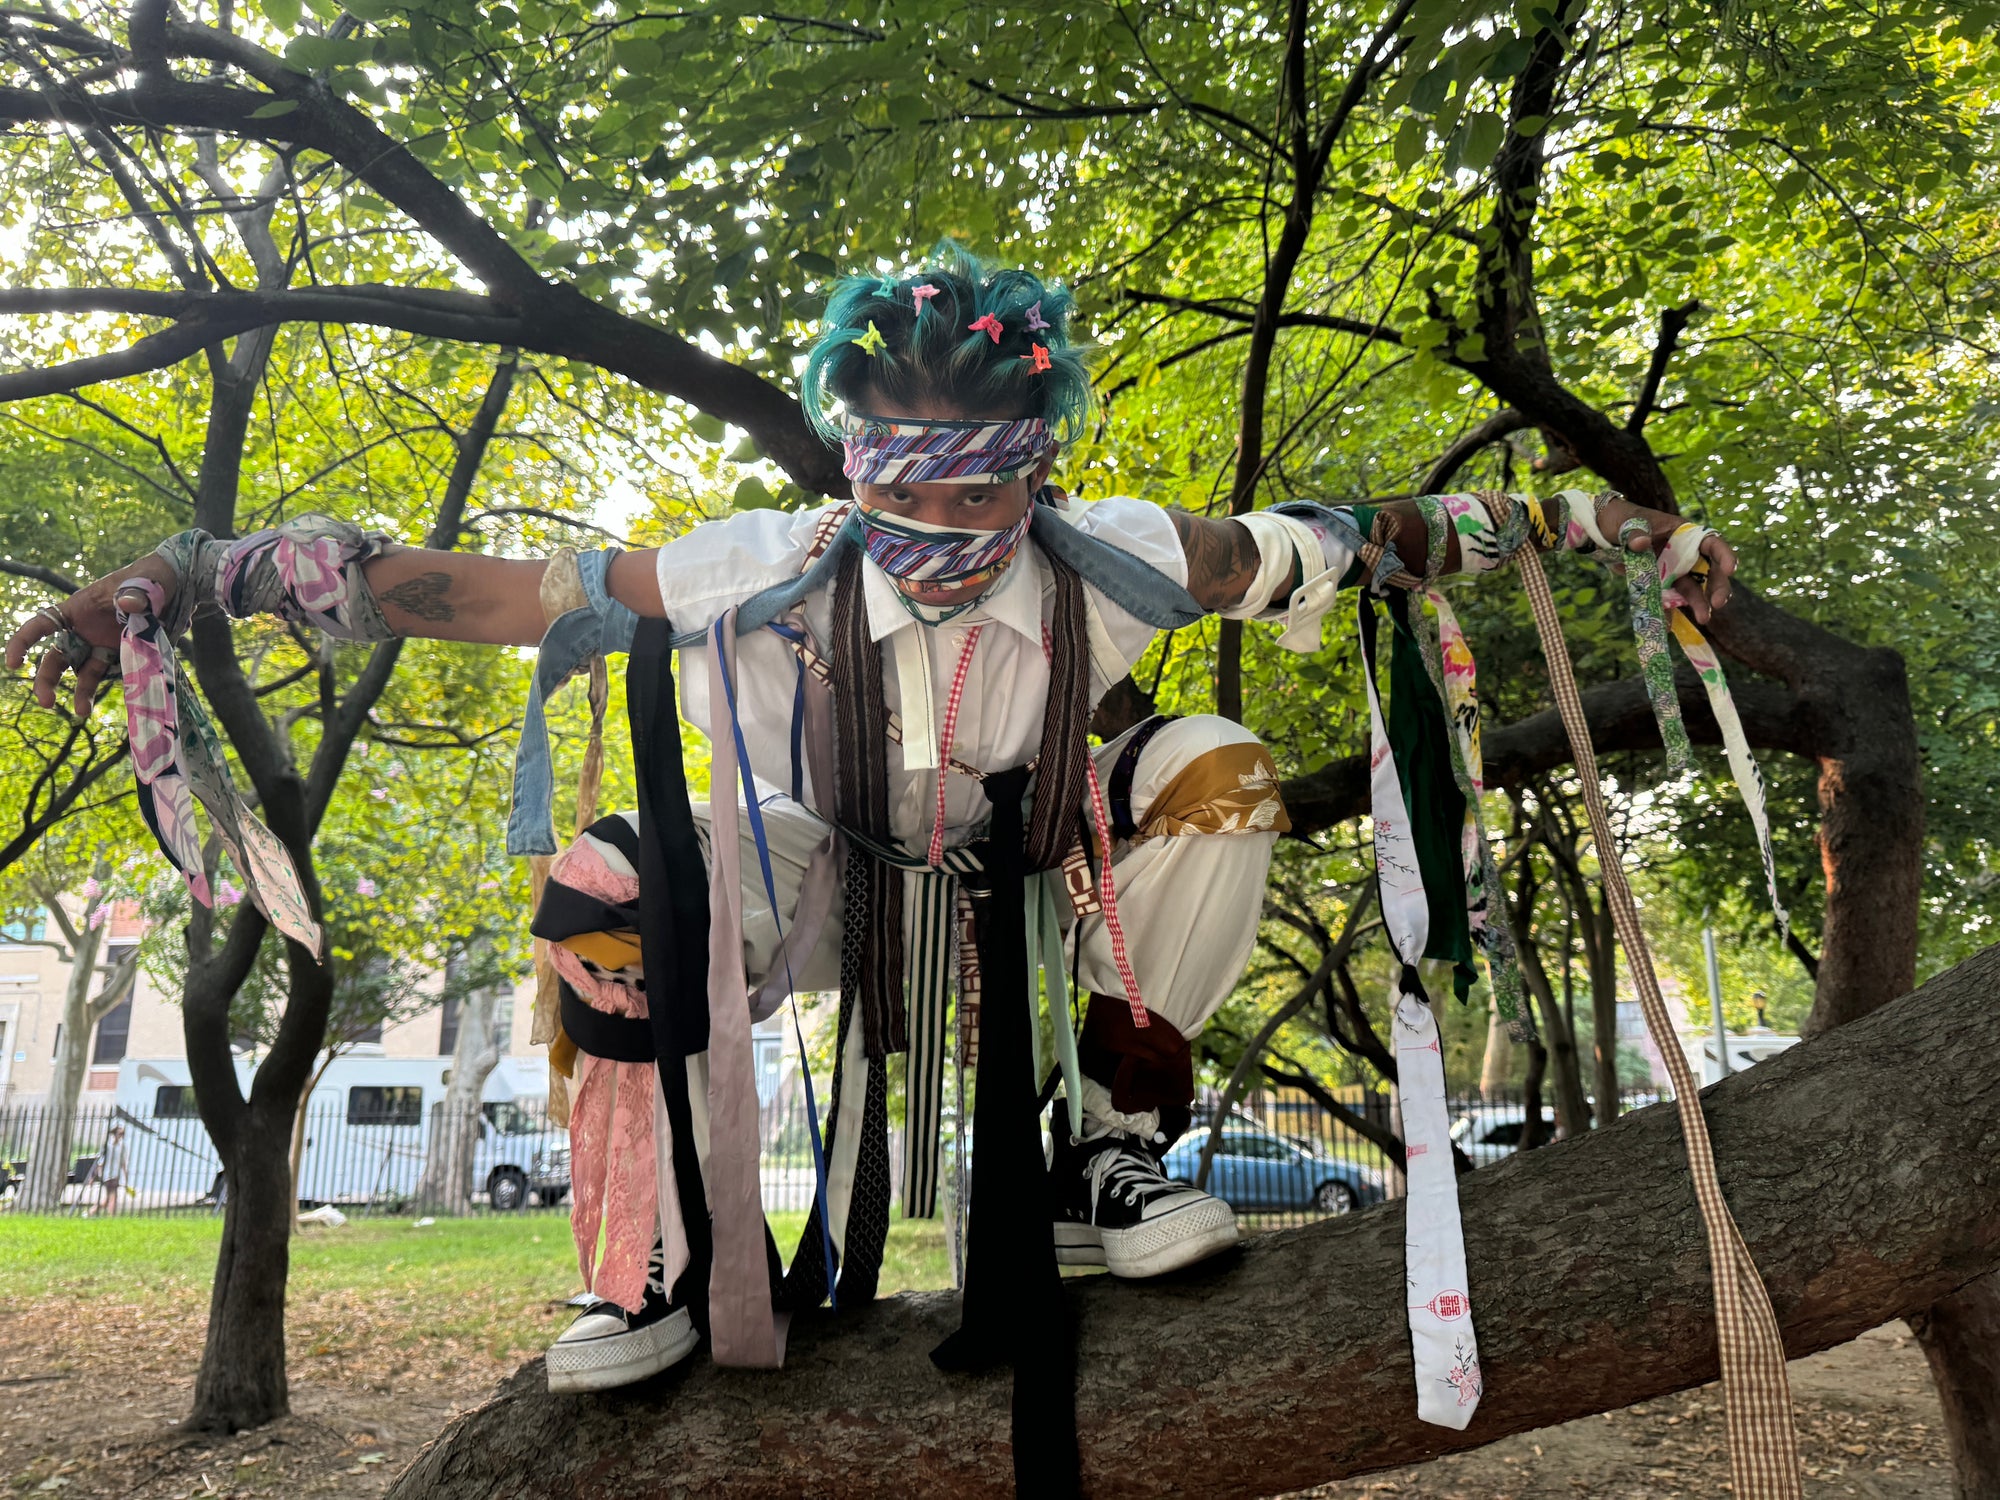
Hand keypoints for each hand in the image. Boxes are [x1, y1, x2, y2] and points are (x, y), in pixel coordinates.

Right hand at [4, 554, 178, 716]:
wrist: (178, 585)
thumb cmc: (152, 576)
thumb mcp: (145, 581)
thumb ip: (136, 594)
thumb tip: (127, 604)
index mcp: (78, 608)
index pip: (41, 624)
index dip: (22, 642)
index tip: (13, 663)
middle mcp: (85, 628)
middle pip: (57, 656)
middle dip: (47, 679)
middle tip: (46, 702)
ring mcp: (102, 643)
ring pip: (81, 670)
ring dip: (80, 691)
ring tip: (82, 712)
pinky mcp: (122, 653)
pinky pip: (108, 673)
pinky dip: (105, 688)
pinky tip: (102, 704)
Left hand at [1595, 496, 1735, 625]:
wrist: (1604, 531)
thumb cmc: (1623, 519)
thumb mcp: (1628, 523)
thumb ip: (1635, 534)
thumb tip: (1640, 543)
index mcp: (1684, 533)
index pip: (1712, 542)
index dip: (1724, 555)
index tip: (1730, 570)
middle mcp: (1684, 553)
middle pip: (1708, 570)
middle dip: (1717, 586)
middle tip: (1718, 603)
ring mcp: (1672, 569)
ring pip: (1692, 588)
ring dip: (1699, 603)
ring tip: (1703, 619)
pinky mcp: (1659, 583)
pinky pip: (1667, 599)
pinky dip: (1667, 613)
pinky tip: (1667, 627)